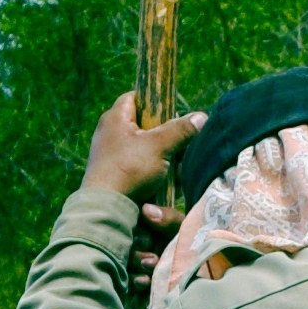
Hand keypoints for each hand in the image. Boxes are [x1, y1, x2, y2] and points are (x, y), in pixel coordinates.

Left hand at [80, 90, 200, 202]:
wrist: (106, 210)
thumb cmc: (129, 170)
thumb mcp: (159, 145)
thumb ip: (181, 130)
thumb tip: (201, 117)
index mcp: (115, 119)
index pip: (135, 97)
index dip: (155, 99)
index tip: (173, 108)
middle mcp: (111, 136)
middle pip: (147, 127)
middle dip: (167, 138)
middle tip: (181, 145)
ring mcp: (113, 158)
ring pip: (149, 153)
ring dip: (166, 162)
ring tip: (177, 170)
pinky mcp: (118, 178)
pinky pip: (143, 171)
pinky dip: (156, 177)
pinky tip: (167, 185)